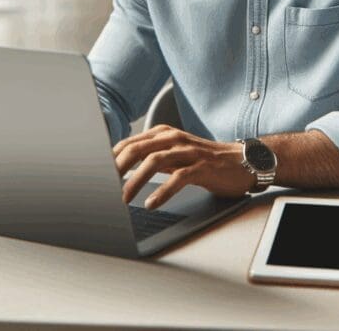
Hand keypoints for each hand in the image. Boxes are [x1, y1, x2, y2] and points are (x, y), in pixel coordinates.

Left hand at [113, 125, 253, 209]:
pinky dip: (162, 192)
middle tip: (103, 186)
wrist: (242, 162)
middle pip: (137, 149)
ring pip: (154, 162)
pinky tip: (151, 203)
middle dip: (117, 168)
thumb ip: (150, 158)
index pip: (129, 143)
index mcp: (163, 134)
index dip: (111, 159)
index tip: (97, 175)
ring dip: (135, 181)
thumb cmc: (204, 161)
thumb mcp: (174, 155)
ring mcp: (189, 151)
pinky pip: (179, 178)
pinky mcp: (203, 167)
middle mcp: (173, 139)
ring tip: (123, 198)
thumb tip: (120, 171)